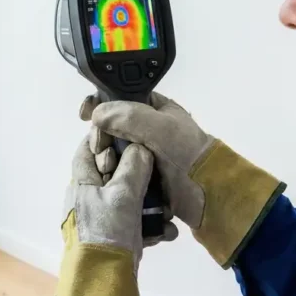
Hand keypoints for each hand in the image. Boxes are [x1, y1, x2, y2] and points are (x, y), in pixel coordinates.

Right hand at [80, 93, 284, 267]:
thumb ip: (127, 115)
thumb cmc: (189, 155)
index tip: (84, 115)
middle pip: (110, 127)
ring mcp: (144, 155)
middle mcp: (148, 130)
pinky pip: (118, 171)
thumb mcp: (160, 127)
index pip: (120, 98)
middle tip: (102, 149)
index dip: (101, 103)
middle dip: (100, 137)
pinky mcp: (141, 177)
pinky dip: (110, 174)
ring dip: (104, 158)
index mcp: (155, 109)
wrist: (210, 196)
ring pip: (111, 151)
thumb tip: (96, 114)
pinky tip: (107, 178)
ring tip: (107, 167)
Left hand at [82, 124, 179, 247]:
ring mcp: (102, 218)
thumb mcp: (122, 193)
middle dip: (138, 170)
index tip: (129, 130)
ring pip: (128, 198)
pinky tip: (167, 231)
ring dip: (150, 202)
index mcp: (82, 183)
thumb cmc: (106, 231)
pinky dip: (151, 226)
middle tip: (159, 166)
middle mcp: (89, 198)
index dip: (105, 136)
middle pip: (113, 173)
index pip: (87, 149)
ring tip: (168, 206)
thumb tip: (140, 148)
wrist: (103, 280)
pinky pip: (135, 223)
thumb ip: (134, 167)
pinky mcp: (115, 236)